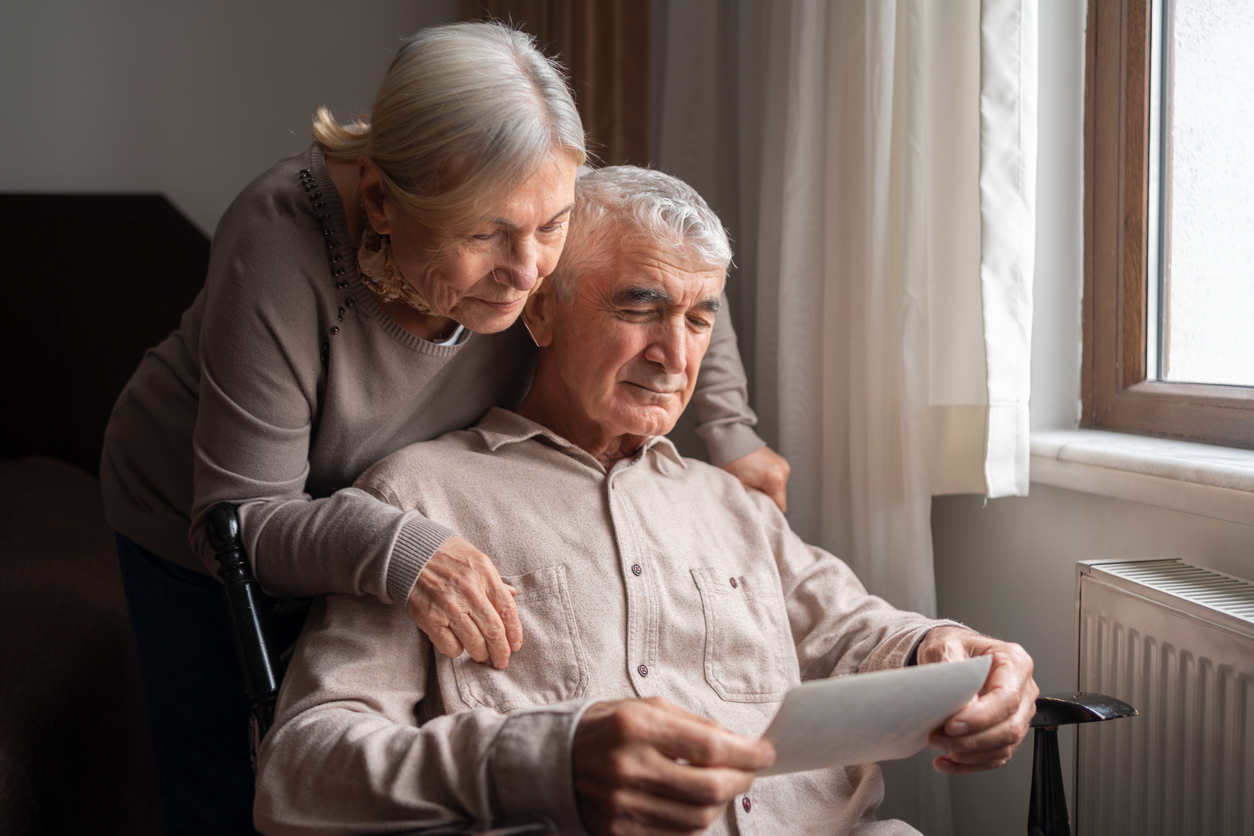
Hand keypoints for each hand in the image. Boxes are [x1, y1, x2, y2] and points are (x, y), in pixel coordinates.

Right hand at [407, 536, 522, 668]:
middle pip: (493, 631)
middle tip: (502, 661)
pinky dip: (457, 650)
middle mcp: (469, 591)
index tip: (515, 645)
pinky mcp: (431, 619)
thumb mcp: (476, 559)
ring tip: (482, 656)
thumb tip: (512, 594)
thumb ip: (494, 580)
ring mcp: (449, 606)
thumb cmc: (446, 555)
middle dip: (501, 652)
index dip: (515, 632)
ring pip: (474, 643)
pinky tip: (458, 645)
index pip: (507, 610)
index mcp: (484, 574)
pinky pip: (451, 646)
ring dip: (481, 655)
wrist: (409, 553)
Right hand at [573, 697, 775, 834]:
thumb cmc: (610, 728)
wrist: (556, 759)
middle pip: (709, 788)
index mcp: (636, 727)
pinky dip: (696, 820)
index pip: (710, 746)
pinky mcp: (619, 831)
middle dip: (742, 780)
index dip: (748, 753)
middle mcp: (628, 768)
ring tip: (722, 785)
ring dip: (721, 802)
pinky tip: (695, 803)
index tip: (767, 753)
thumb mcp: (649, 709)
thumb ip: (696, 726)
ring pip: (697, 818)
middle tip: (750, 771)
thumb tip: (742, 745)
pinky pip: (676, 835)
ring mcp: (623, 806)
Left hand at [720, 445, 790, 512]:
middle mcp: (783, 470)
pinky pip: (777, 477)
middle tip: (751, 490)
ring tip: (752, 479)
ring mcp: (782, 464)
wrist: (732, 440)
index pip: (780, 506)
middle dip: (766, 497)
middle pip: (779, 496)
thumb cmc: (732, 461)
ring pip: (778, 487)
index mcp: (776, 479)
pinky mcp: (779, 460)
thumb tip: (767, 508)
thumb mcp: (741, 486)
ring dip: (767, 488)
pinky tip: (756, 474)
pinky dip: (768, 479)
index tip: (757, 504)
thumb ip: (756, 500)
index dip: (768, 508)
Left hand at [916, 626, 1037, 773]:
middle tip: (937, 738)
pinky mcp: (1007, 730)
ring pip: (1004, 746)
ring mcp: (1019, 712)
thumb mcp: (944, 647)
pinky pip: (996, 755)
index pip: (1006, 698)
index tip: (952, 725)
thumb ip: (954, 673)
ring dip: (970, 753)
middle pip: (1010, 727)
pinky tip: (947, 762)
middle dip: (972, 740)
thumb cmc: (952, 646)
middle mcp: (1023, 688)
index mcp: (1014, 662)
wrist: (951, 653)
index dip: (981, 717)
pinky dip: (971, 763)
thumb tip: (961, 708)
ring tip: (938, 747)